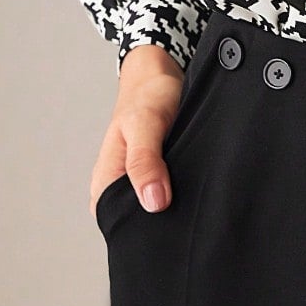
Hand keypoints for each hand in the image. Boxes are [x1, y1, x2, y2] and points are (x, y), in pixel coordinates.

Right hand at [89, 42, 184, 219]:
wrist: (159, 76)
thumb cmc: (146, 96)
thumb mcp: (144, 124)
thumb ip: (145, 161)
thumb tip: (154, 203)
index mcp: (105, 187)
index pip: (123, 228)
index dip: (149, 229)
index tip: (175, 217)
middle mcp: (120, 192)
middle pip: (144, 222)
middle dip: (168, 219)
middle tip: (193, 204)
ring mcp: (141, 188)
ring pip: (162, 211)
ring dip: (180, 205)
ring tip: (197, 193)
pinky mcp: (161, 180)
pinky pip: (173, 196)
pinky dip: (187, 192)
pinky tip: (200, 186)